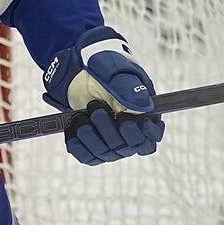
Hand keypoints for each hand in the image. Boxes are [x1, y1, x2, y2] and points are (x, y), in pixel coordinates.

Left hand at [43, 26, 163, 164]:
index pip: (151, 138)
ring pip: (105, 153)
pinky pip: (87, 157)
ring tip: (81, 115)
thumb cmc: (103, 68)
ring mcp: (111, 142)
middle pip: (126, 147)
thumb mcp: (115, 71)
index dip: (141, 134)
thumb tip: (140, 105)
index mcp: (144, 114)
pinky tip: (73, 129)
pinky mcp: (92, 145)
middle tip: (95, 106)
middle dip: (107, 128)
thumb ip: (128, 87)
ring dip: (90, 135)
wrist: (79, 70)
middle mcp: (130, 132)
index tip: (124, 119)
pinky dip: (78, 145)